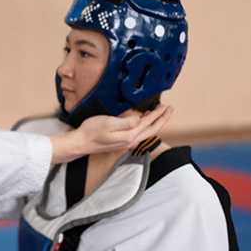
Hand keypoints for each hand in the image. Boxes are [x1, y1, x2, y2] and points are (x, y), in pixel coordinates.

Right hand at [49, 104, 172, 163]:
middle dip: (162, 119)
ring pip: (146, 132)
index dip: (158, 114)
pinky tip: (143, 120)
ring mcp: (126, 143)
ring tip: (159, 113)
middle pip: (152, 130)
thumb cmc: (91, 132)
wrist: (80, 143)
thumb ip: (126, 122)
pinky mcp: (122, 142)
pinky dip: (145, 126)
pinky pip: (139, 134)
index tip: (165, 106)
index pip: (148, 123)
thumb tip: (139, 119)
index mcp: (129, 136)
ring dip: (154, 122)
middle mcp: (130, 141)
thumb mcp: (108, 122)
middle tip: (169, 109)